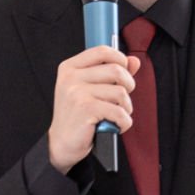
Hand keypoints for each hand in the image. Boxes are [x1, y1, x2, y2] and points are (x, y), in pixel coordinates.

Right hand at [47, 46, 142, 173]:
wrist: (60, 143)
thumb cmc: (76, 115)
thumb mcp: (90, 89)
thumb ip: (111, 72)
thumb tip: (134, 61)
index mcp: (70, 68)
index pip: (102, 51)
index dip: (120, 59)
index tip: (124, 72)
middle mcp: (71, 77)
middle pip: (116, 70)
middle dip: (128, 86)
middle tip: (122, 99)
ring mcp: (77, 93)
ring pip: (120, 92)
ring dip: (126, 107)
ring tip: (117, 114)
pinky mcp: (86, 109)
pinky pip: (119, 111)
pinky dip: (124, 121)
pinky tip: (116, 125)